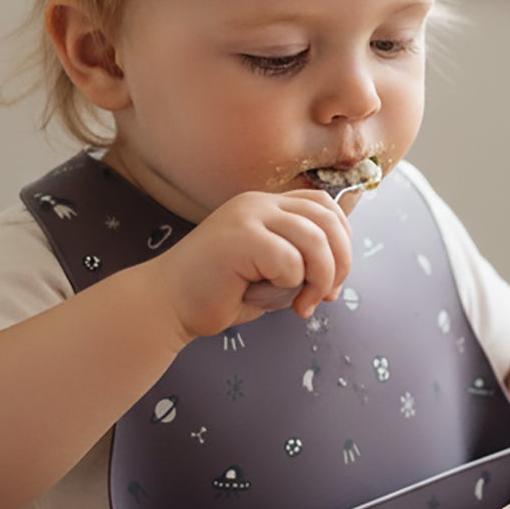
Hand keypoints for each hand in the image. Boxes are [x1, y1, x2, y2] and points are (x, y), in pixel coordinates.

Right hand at [146, 189, 352, 342]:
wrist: (167, 305)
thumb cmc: (219, 293)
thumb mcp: (271, 271)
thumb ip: (301, 260)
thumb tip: (339, 272)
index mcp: (267, 205)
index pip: (326, 207)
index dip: (342, 242)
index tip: (331, 281)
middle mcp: (258, 203)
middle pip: (329, 221)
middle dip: (339, 265)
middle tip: (323, 297)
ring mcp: (248, 216)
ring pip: (316, 242)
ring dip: (318, 280)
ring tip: (300, 305)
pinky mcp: (240, 237)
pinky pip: (290, 262)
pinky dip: (287, 286)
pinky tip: (262, 296)